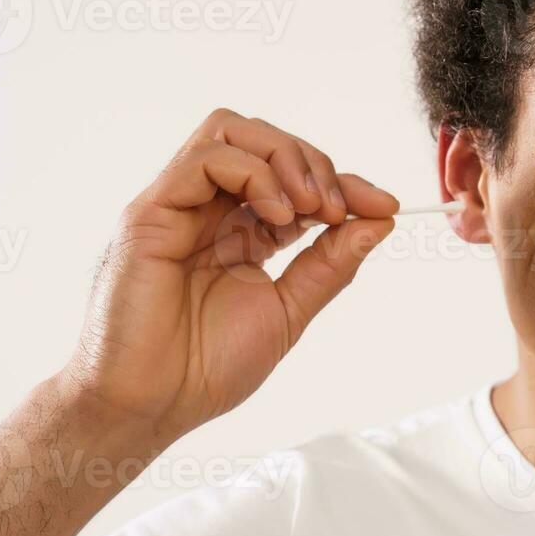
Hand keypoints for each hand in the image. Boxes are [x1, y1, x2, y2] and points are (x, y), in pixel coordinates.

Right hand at [60, 108, 398, 447]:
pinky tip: (277, 216)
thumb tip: (380, 220)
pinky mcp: (150, 212)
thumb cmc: (205, 368)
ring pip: (232, 130)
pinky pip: (204, 158)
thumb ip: (330, 264)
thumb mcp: (290, 310)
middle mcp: (207, 211)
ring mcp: (176, 206)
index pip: (294, 180)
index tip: (384, 206)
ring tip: (312, 208)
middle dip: (316, 163)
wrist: (151, 405)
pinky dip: (254, 173)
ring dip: (286, 157)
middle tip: (342, 208)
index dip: (343, 183)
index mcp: (240, 233)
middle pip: (264, 140)